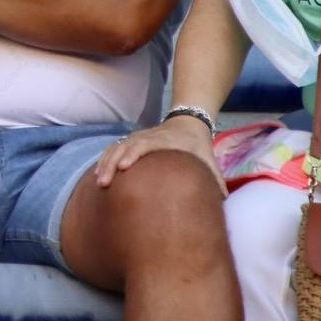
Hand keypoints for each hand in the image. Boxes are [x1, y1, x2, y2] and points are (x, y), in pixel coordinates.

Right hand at [93, 116, 225, 195]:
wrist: (188, 122)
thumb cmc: (196, 144)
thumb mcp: (207, 157)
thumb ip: (214, 176)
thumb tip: (223, 198)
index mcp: (164, 139)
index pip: (144, 144)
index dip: (132, 154)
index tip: (123, 167)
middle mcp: (147, 136)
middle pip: (124, 146)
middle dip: (112, 162)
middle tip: (104, 182)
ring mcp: (137, 137)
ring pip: (116, 146)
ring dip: (105, 162)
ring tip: (99, 181)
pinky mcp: (131, 140)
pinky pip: (113, 147)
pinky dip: (104, 158)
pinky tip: (98, 173)